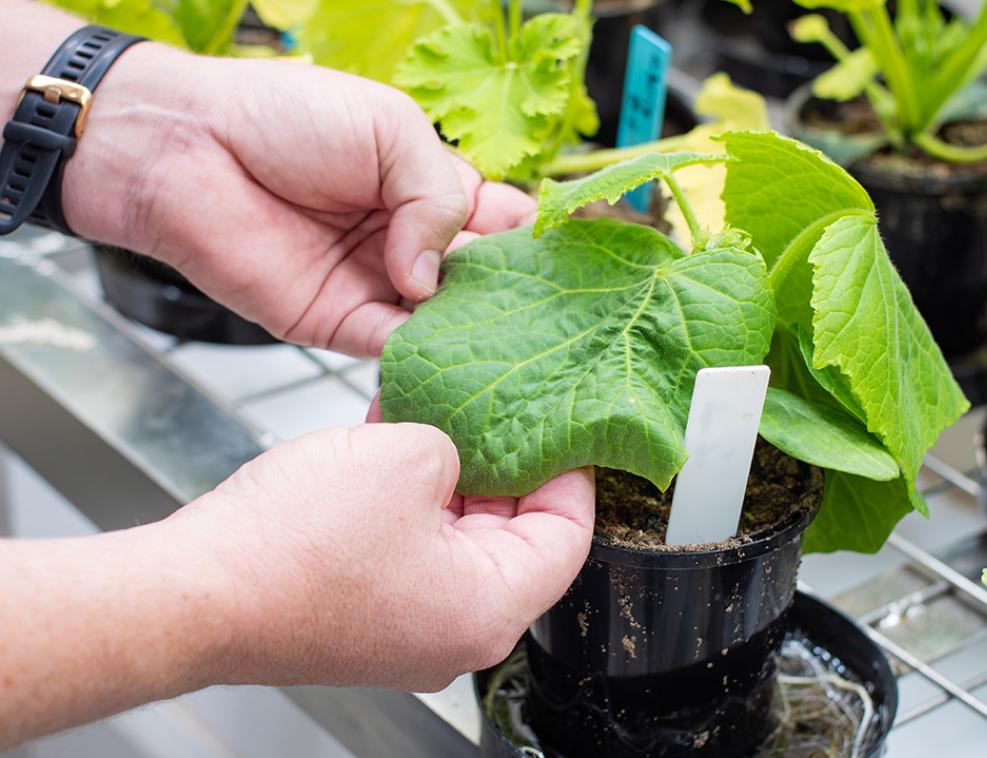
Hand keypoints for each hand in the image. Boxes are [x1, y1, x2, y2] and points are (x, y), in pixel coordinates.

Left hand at [62, 44, 534, 356]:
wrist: (191, 149)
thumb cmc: (286, 118)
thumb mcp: (391, 129)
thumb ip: (438, 196)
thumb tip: (433, 278)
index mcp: (434, 187)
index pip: (506, 223)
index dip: (536, 242)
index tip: (570, 261)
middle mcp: (415, 242)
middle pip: (487, 280)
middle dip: (518, 296)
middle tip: (552, 312)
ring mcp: (382, 286)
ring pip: (451, 322)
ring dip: (479, 332)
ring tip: (513, 341)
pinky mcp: (343, 324)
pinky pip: (398, 350)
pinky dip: (428, 356)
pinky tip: (455, 353)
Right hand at [173, 423, 593, 690]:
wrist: (192, 592)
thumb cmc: (294, 547)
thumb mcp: (408, 456)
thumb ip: (457, 446)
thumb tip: (452, 450)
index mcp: (489, 610)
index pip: (566, 536)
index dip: (567, 470)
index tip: (557, 426)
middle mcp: (454, 632)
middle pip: (510, 537)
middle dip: (497, 465)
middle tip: (491, 409)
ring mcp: (405, 626)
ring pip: (452, 537)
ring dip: (443, 474)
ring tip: (433, 414)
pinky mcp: (361, 612)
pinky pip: (405, 546)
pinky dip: (404, 496)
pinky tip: (386, 440)